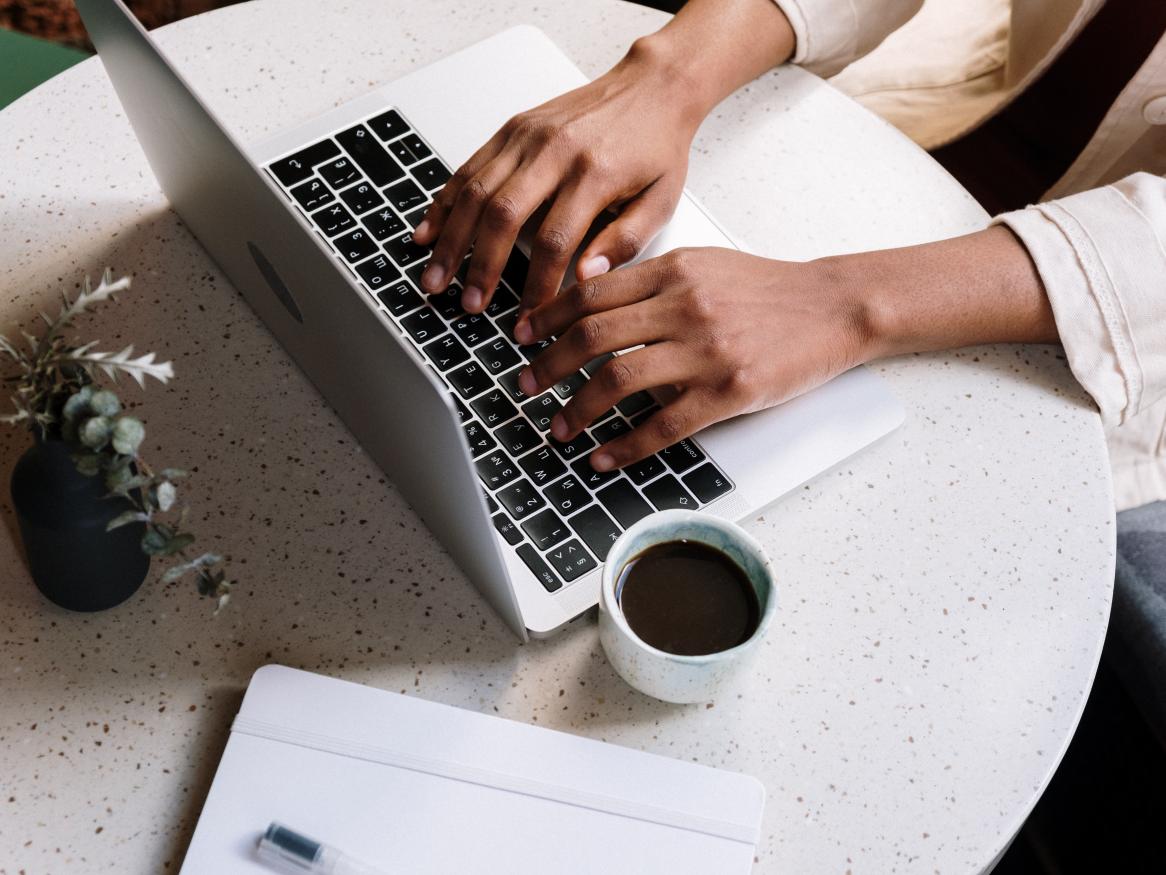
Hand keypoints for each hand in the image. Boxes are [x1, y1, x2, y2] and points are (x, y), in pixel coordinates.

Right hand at [413, 39, 703, 315]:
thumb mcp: (661, 201)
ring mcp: (528, 136)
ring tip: (435, 279)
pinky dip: (444, 203)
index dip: (536, 287)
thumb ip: (625, 243)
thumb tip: (585, 280)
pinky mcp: (512, 128)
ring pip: (475, 191)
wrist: (652, 86)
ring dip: (450, 240)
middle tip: (468, 305)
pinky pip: (469, 168)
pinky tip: (428, 232)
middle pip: (503, 215)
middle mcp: (555, 151)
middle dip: (480, 266)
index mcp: (594, 174)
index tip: (528, 320)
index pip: (555, 242)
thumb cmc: (657, 146)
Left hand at [514, 247, 877, 470]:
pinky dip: (624, 446)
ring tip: (558, 426)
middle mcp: (684, 306)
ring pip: (618, 380)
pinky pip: (662, 425)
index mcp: (674, 271)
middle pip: (592, 336)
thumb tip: (593, 299)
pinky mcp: (728, 391)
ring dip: (577, 408)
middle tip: (525, 384)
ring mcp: (706, 350)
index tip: (522, 336)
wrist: (833, 307)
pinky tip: (603, 456)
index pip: (591, 292)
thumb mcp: (706, 265)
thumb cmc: (768, 290)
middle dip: (548, 365)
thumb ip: (652, 279)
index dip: (547, 317)